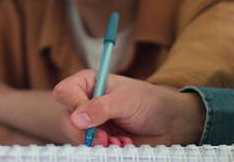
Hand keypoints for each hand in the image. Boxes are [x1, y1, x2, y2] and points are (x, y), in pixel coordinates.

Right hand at [52, 70, 205, 145]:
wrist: (169, 123)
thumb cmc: (149, 101)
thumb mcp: (126, 100)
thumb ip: (101, 108)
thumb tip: (76, 119)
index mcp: (88, 83)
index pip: (65, 92)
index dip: (73, 106)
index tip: (86, 118)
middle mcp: (86, 102)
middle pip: (67, 120)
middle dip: (85, 134)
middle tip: (103, 139)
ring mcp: (91, 123)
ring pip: (78, 138)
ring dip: (98, 144)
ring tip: (119, 142)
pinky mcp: (99, 139)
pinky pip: (92, 149)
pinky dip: (106, 151)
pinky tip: (123, 145)